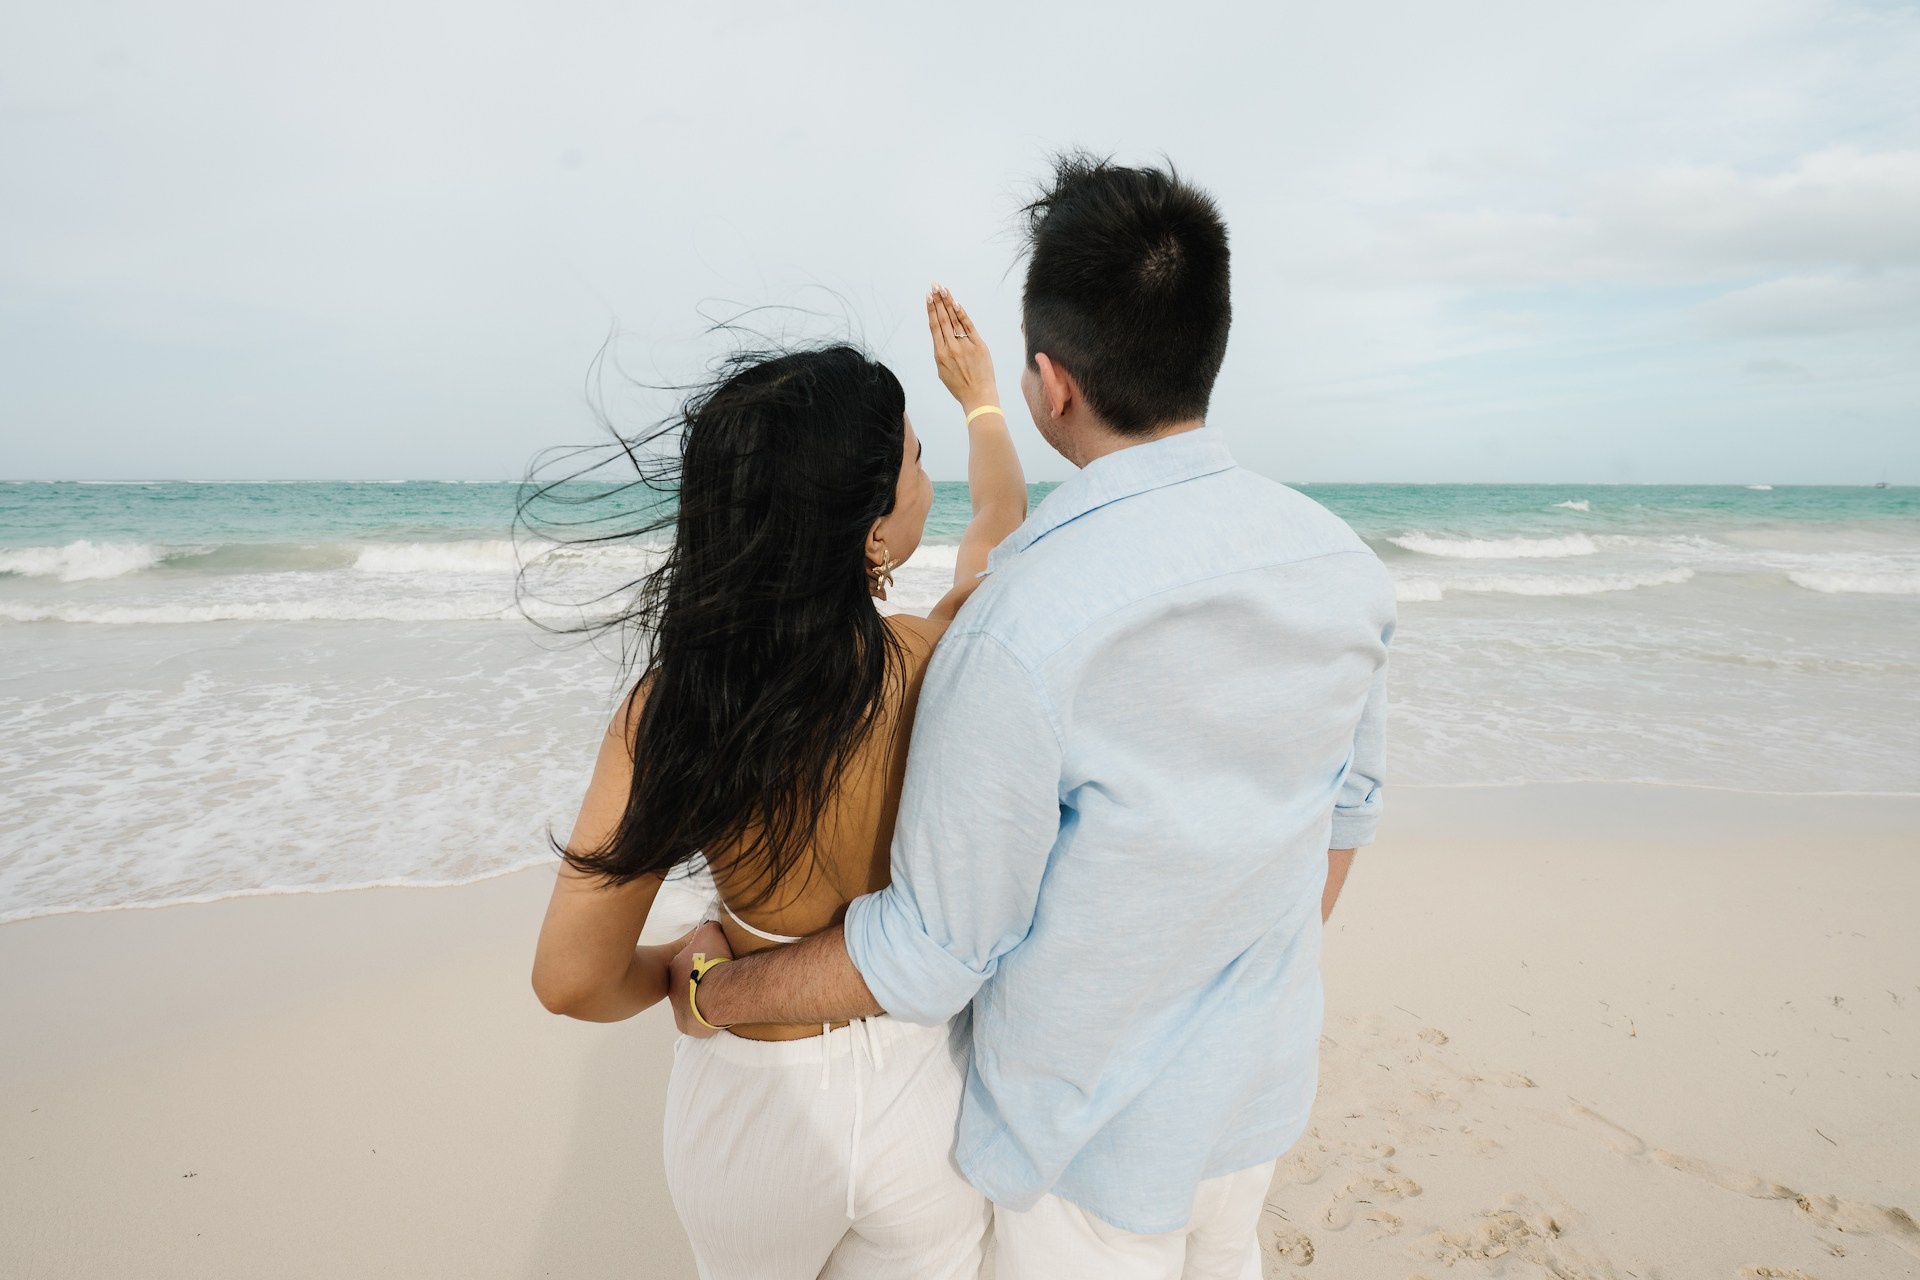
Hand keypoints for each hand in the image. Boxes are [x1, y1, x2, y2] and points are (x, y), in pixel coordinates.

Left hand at [667, 921, 732, 1037]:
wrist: (718, 991)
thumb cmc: (714, 962)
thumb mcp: (711, 933)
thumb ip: (708, 927)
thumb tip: (710, 924)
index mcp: (675, 966)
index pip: (688, 964)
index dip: (703, 964)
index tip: (716, 965)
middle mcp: (672, 988)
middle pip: (688, 985)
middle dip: (701, 984)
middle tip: (720, 983)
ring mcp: (677, 1008)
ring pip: (691, 1004)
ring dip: (703, 1002)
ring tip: (723, 999)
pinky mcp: (684, 1024)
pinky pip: (696, 1021)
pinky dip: (706, 1018)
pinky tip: (719, 1013)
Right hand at [926, 284, 996, 409]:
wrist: (978, 396)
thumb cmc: (960, 386)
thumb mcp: (943, 371)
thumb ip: (941, 352)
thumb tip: (941, 337)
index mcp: (940, 354)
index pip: (934, 326)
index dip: (930, 310)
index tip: (928, 297)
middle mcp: (951, 348)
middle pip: (943, 319)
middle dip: (937, 300)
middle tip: (934, 286)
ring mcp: (965, 346)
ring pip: (954, 319)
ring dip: (948, 303)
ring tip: (943, 289)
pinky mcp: (979, 346)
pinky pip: (969, 326)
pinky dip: (962, 314)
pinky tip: (956, 303)